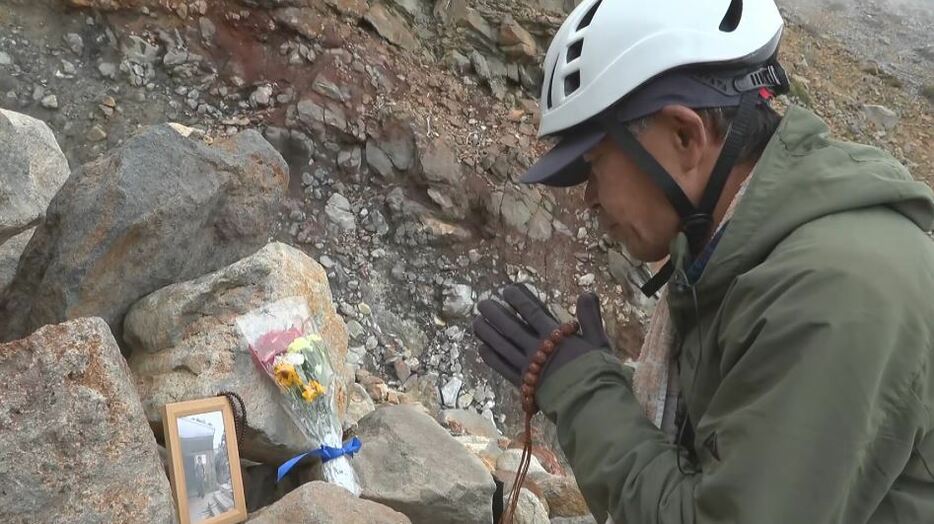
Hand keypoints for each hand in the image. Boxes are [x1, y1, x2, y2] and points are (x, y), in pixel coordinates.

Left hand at [472, 284, 610, 386]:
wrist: (591, 405)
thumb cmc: (598, 373)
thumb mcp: (598, 342)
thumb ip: (590, 317)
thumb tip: (587, 293)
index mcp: (555, 337)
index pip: (532, 312)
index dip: (518, 299)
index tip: (506, 290)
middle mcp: (537, 349)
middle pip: (511, 328)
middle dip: (496, 314)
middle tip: (483, 304)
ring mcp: (528, 368)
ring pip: (503, 346)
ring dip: (488, 333)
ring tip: (476, 322)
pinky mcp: (524, 385)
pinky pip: (503, 369)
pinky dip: (492, 359)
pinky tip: (482, 349)